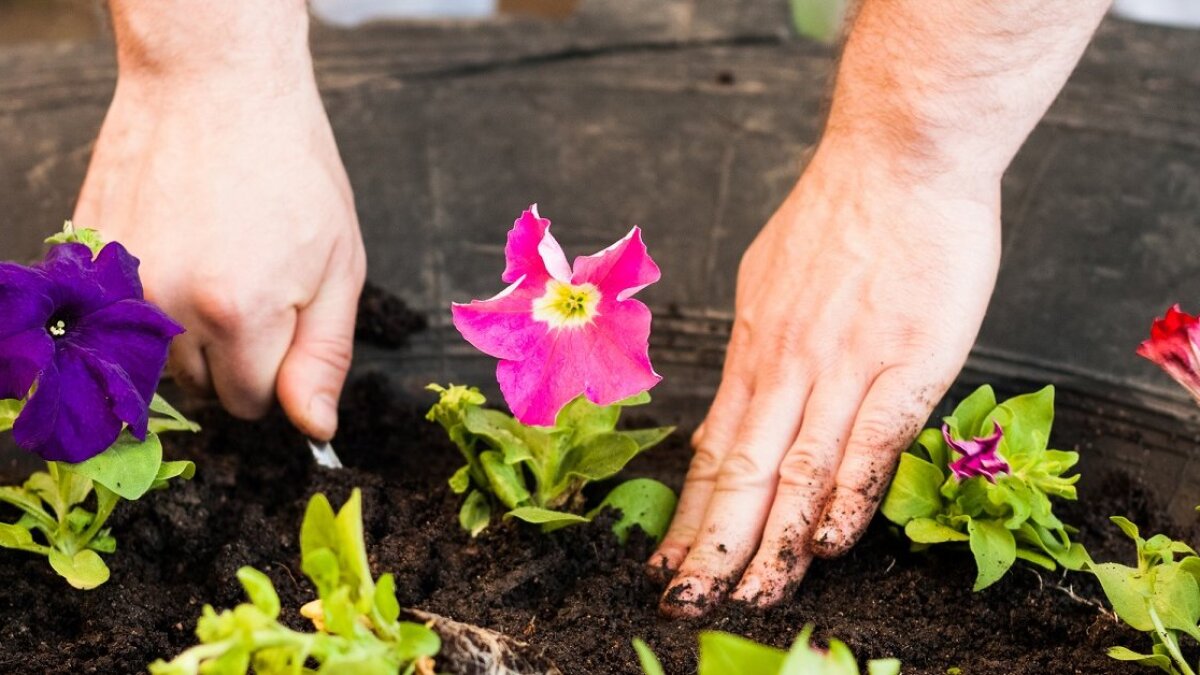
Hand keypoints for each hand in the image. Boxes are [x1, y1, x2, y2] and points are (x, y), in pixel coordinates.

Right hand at [73, 62, 364, 440]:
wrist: (217, 86)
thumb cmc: (292, 171)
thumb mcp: (340, 267)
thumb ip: (324, 357)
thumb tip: (314, 429)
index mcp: (239, 314)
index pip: (252, 404)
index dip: (274, 369)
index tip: (283, 321)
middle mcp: (167, 308)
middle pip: (201, 390)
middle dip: (232, 355)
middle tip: (252, 282)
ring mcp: (118, 283)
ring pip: (157, 360)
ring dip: (186, 332)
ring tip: (214, 262)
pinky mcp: (88, 257)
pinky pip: (120, 318)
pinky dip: (146, 300)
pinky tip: (177, 248)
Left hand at [650, 140, 1000, 615]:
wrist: (897, 156)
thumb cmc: (840, 215)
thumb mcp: (770, 281)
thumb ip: (760, 351)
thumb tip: (736, 407)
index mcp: (755, 350)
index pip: (713, 450)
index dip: (689, 514)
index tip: (665, 563)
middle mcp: (786, 366)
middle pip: (742, 473)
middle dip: (710, 548)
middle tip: (683, 605)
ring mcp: (845, 366)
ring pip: (798, 471)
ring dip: (770, 542)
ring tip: (746, 598)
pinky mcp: (908, 363)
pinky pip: (872, 443)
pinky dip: (848, 498)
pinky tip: (829, 544)